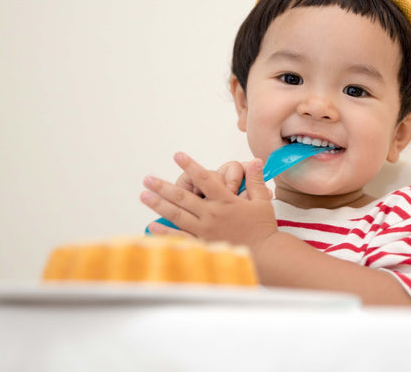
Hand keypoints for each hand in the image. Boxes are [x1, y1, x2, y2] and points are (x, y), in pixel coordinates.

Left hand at [140, 152, 277, 248]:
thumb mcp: (262, 201)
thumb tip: (255, 160)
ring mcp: (205, 230)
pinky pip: (181, 237)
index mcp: (225, 201)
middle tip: (147, 179)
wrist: (266, 255)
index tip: (177, 155)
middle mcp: (211, 214)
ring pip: (177, 215)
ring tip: (144, 196)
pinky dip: (165, 232)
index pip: (204, 178)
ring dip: (159, 204)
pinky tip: (153, 225)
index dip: (190, 165)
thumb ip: (255, 180)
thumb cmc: (263, 228)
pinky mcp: (203, 245)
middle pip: (183, 197)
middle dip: (163, 187)